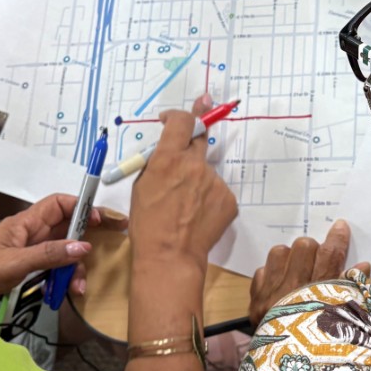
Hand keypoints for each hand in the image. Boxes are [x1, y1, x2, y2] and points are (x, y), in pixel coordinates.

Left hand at [0, 194, 126, 309]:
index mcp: (24, 224)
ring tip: (80, 286)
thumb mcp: (13, 264)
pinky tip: (68, 291)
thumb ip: (48, 255)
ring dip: (75, 266)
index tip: (104, 219)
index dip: (83, 207)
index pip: (59, 204)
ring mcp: (27, 254)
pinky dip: (63, 278)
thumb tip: (84, 246)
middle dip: (88, 237)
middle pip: (66, 228)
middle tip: (115, 243)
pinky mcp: (25, 272)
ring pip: (62, 252)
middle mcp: (28, 235)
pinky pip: (52, 269)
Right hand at [131, 95, 237, 275]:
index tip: (173, 119)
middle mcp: (194, 164)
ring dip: (196, 179)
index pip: (182, 121)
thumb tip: (167, 151)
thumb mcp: (141, 186)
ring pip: (206, 171)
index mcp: (168, 158)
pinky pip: (217, 191)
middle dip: (193, 136)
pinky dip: (208, 198)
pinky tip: (196, 215)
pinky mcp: (228, 198)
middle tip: (190, 138)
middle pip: (200, 138)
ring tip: (184, 206)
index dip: (179, 116)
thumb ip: (156, 163)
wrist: (170, 255)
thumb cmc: (148, 224)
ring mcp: (215, 181)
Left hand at [249, 219, 369, 325]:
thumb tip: (363, 265)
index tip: (341, 226)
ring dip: (290, 257)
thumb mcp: (342, 320)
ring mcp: (270, 297)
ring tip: (296, 271)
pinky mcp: (254, 303)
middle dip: (313, 249)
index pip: (330, 256)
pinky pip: (261, 271)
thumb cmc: (320, 347)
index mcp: (319, 298)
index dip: (338, 239)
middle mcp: (293, 293)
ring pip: (280, 253)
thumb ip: (351, 290)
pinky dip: (271, 275)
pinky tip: (279, 287)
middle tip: (317, 260)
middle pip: (304, 247)